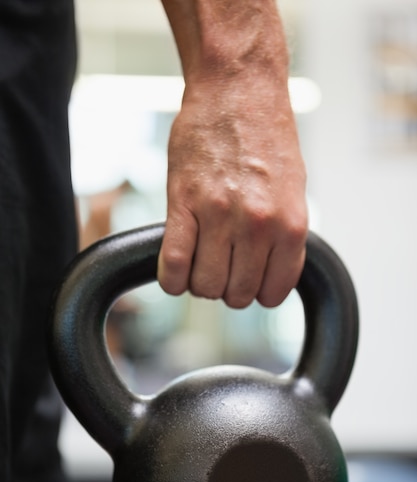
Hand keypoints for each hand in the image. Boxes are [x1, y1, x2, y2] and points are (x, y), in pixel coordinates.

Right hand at [157, 74, 307, 309]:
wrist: (237, 90)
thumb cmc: (267, 138)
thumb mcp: (293, 191)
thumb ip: (284, 237)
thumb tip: (267, 274)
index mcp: (291, 225)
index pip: (271, 293)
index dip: (256, 293)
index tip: (246, 280)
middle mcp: (258, 224)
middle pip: (235, 295)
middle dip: (226, 288)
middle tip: (220, 266)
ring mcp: (219, 214)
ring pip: (204, 285)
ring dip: (199, 282)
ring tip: (200, 260)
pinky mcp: (183, 202)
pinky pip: (173, 264)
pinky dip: (171, 279)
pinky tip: (173, 271)